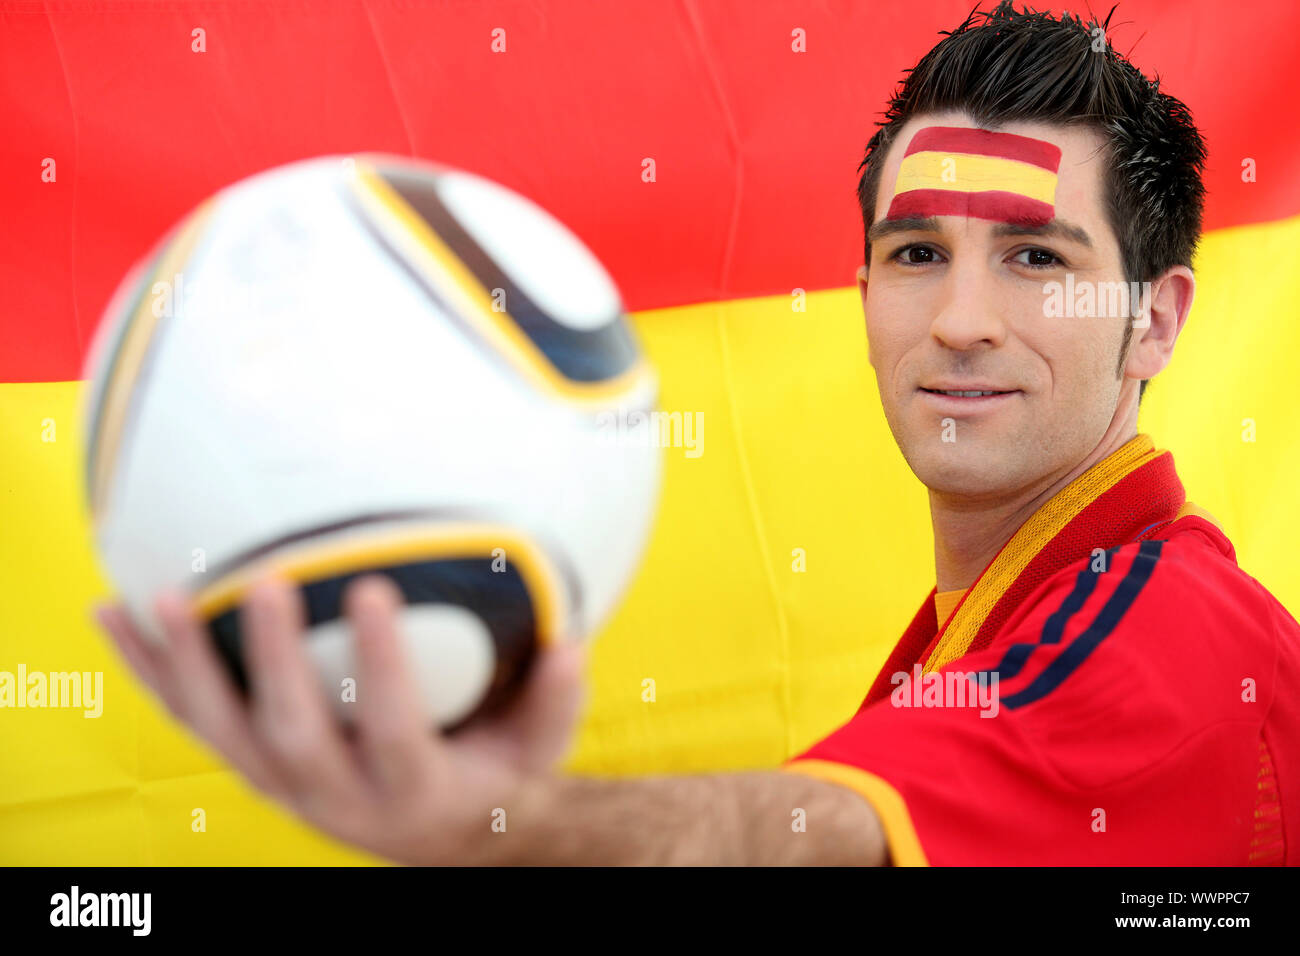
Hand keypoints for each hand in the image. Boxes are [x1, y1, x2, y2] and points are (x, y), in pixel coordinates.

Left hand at [94, 573, 586, 864]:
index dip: (381, 667)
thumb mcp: (536, 747)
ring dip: (189, 668)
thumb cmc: (490, 772)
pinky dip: (150, 671)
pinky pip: (189, 722)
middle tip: (268, 580)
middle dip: (274, 660)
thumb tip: (570, 644)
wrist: (435, 829)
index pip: (394, 732)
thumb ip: (553, 701)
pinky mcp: (249, 767)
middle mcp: (336, 798)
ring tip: (166, 597)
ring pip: (224, 735)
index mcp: (411, 791)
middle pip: (292, 735)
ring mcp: (282, 786)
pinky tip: (115, 612)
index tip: (376, 588)